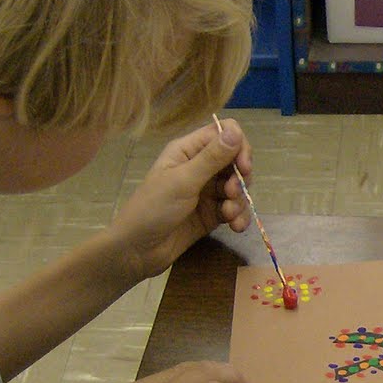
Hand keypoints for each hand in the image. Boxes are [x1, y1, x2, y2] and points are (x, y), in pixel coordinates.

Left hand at [108, 119, 254, 280]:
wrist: (138, 251)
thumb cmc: (153, 209)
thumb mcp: (183, 181)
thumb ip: (212, 158)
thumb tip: (236, 131)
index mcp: (188, 151)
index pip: (223, 134)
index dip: (239, 147)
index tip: (243, 167)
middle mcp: (200, 166)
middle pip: (235, 161)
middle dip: (240, 178)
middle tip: (231, 194)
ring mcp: (207, 191)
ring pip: (238, 186)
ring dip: (240, 201)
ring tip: (229, 216)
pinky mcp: (212, 213)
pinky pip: (235, 208)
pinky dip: (239, 216)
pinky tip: (235, 227)